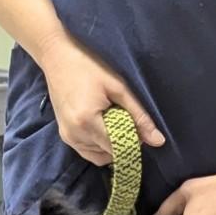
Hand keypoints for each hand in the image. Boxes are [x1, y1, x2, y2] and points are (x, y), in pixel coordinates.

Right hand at [39, 30, 163, 166]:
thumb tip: (159, 141)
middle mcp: (76, 136)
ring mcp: (68, 138)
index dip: (133, 142)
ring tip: (112, 121)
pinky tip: (103, 127)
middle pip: (109, 155)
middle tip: (126, 120)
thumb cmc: (88, 66)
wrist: (56, 57)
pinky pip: (88, 152)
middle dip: (122, 143)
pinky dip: (99, 146)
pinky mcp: (65, 137)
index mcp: (88, 122)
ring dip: (111, 146)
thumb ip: (138, 115)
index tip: (139, 130)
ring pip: (99, 157)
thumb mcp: (117, 87)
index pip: (118, 148)